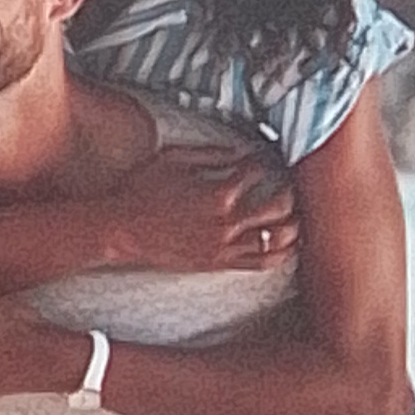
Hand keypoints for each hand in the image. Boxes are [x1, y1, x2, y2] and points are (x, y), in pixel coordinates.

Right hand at [101, 140, 297, 271]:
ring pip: (277, 238)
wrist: (120, 229)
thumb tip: (241, 151)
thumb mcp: (172, 158)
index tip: (263, 157)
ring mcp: (224, 246)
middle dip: (288, 191)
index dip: (263, 160)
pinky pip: (261, 263)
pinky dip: (280, 253)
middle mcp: (227, 221)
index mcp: (217, 191)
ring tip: (295, 215)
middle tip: (288, 184)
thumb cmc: (140, 190)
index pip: (256, 171)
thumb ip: (211, 153)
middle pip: (278, 205)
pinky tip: (286, 244)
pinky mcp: (218, 263)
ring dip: (293, 224)